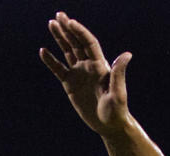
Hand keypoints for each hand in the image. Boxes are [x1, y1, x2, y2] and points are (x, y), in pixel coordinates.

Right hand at [40, 11, 132, 135]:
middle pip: (77, 42)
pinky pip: (58, 69)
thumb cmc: (117, 110)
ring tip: (51, 24)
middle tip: (58, 15)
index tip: (70, 22)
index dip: (79, 32)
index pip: (88, 43)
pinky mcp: (70, 84)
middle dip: (68, 29)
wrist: (109, 125)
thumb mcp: (118, 92)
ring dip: (60, 38)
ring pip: (68, 51)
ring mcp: (79, 74)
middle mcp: (89, 66)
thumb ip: (119, 73)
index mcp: (100, 65)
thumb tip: (127, 54)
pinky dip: (51, 61)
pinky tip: (43, 51)